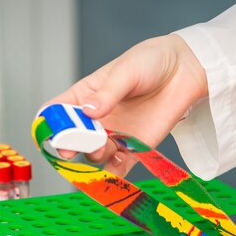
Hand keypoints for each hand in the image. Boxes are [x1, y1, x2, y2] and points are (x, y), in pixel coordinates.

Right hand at [42, 34, 206, 175]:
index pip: (57, 112)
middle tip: (80, 143)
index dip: (50, 124)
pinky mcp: (136, 147)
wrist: (185, 71)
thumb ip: (108, 93)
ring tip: (103, 148)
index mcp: (85, 95)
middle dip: (73, 145)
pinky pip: (120, 166)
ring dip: (94, 157)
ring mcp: (115, 135)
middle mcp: (96, 119)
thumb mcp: (126, 71)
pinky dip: (114, 173)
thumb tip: (88, 112)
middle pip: (74, 139)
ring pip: (94, 156)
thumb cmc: (151, 62)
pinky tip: (116, 167)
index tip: (54, 130)